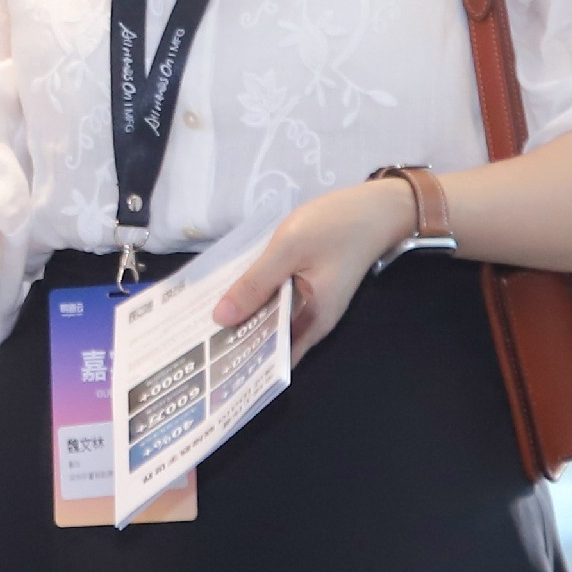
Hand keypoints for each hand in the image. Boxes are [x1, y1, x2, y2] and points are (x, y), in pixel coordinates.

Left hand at [211, 179, 418, 359]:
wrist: (379, 206)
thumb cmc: (337, 227)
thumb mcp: (289, 249)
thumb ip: (255, 284)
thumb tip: (220, 319)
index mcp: (312, 323)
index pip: (271, 361)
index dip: (239, 364)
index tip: (205, 365)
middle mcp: (313, 323)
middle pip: (268, 343)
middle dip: (235, 342)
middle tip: (192, 340)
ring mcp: (312, 306)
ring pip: (271, 322)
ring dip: (244, 320)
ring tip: (201, 320)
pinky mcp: (310, 289)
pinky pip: (278, 304)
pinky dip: (257, 301)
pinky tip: (232, 292)